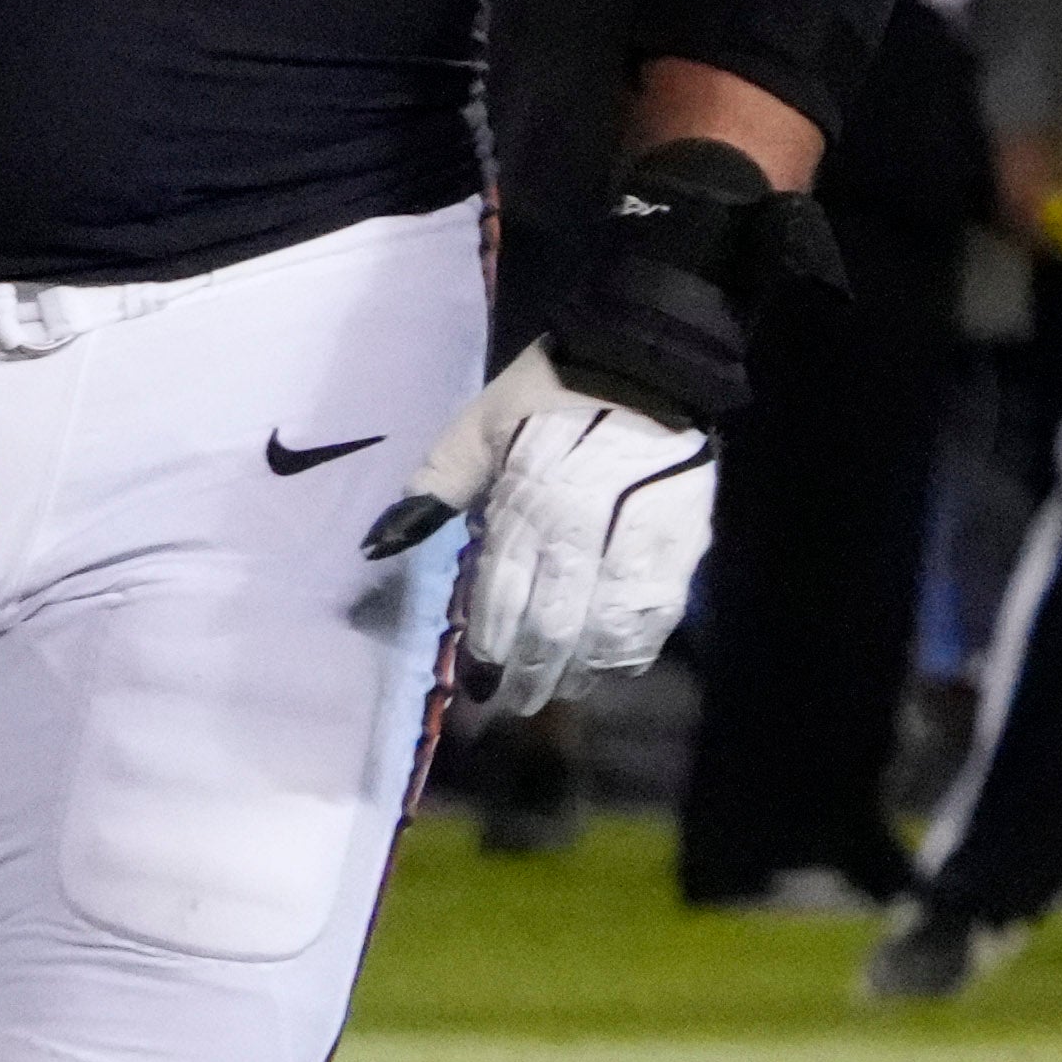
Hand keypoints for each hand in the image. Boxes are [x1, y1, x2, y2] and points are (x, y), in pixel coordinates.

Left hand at [360, 345, 718, 716]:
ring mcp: (636, 541)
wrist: (649, 359)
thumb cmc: (553, 390)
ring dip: (579, 669)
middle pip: (552, 623)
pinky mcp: (682, 542)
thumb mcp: (480, 424)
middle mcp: (581, 531)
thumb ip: (436, 486)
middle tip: (516, 702)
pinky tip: (613, 667)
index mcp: (527, 502)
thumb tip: (380, 542)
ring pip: (604, 630)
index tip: (479, 677)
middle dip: (531, 671)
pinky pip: (654, 613)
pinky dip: (632, 649)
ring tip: (561, 690)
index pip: (502, 593)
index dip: (490, 643)